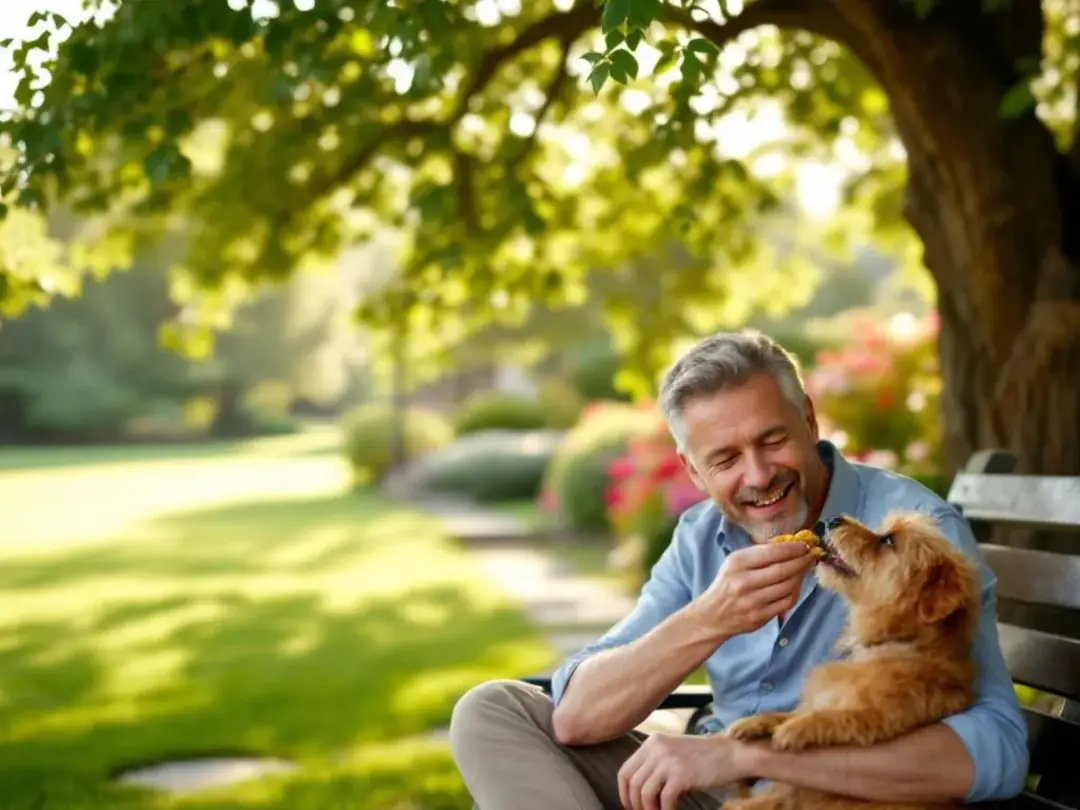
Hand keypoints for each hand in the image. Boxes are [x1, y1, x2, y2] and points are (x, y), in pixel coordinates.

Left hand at [617, 733, 749, 809]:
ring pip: (644, 793)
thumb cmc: (704, 757)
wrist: (732, 754)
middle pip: (632, 782)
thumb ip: (655, 763)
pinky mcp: (681, 775)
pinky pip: (663, 800)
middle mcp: (656, 748)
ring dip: (648, 809)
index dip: (624, 792)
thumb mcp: (674, 751)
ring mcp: (668, 761)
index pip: (625, 769)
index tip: (629, 805)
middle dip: (634, 803)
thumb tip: (638, 790)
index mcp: (652, 742)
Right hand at [694, 540, 815, 638]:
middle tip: (811, 555)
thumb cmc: (727, 583)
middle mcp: (744, 582)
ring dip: (801, 576)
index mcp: (738, 563)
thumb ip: (758, 554)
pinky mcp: (760, 617)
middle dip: (801, 561)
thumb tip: (789, 545)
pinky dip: (795, 592)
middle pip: (783, 570)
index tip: (805, 545)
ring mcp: (753, 601)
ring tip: (805, 568)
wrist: (712, 615)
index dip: (792, 549)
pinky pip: (786, 603)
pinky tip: (796, 585)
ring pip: (788, 586)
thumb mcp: (735, 562)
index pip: (772, 553)